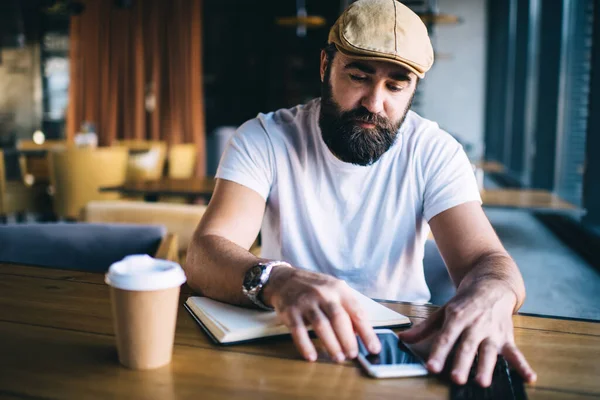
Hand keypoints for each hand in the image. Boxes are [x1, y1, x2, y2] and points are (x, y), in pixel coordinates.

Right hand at [262, 267, 380, 362]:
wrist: (285, 279)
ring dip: (331, 344)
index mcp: (339, 289)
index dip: (367, 332)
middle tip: (353, 355)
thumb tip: (361, 334)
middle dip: (348, 340)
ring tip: (338, 358)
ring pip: (321, 325)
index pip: (356, 312)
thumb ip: (348, 309)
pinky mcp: (290, 311)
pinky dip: (305, 345)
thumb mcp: (335, 290)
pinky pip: (299, 330)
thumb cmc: (315, 288)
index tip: (374, 348)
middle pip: (338, 318)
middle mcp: (323, 294)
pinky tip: (312, 356)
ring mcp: (305, 302)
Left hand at [398, 280, 536, 386]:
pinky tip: (530, 378)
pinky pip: (516, 353)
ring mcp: (492, 332)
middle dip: (462, 363)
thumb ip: (424, 328)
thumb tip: (402, 338)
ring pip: (489, 351)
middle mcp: (475, 325)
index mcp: (457, 317)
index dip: (438, 352)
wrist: (493, 284)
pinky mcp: (507, 337)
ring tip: (482, 382)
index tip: (432, 367)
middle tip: (456, 379)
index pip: (446, 337)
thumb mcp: (443, 311)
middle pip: (467, 346)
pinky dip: (524, 366)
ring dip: (487, 367)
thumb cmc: (465, 301)